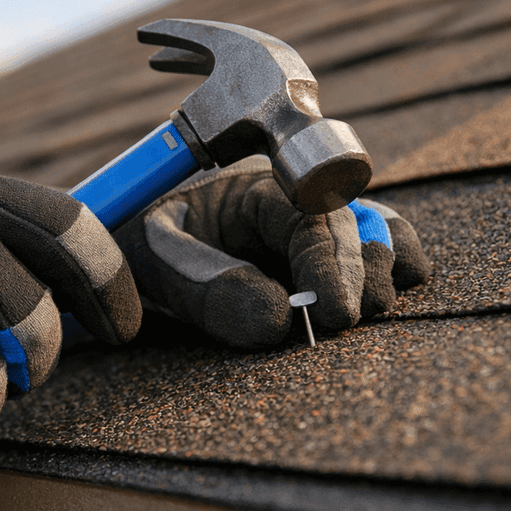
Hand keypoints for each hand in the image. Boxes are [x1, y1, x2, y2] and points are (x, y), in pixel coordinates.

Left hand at [112, 155, 429, 347]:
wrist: (114, 257)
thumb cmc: (123, 247)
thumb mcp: (145, 258)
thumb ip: (203, 286)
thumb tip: (279, 321)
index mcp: (248, 188)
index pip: (306, 213)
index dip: (329, 261)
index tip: (333, 311)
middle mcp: (288, 201)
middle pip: (349, 225)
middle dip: (357, 273)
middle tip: (347, 320)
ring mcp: (306, 228)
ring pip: (372, 232)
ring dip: (381, 268)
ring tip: (372, 308)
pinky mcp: (315, 258)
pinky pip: (371, 251)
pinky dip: (393, 265)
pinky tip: (397, 286)